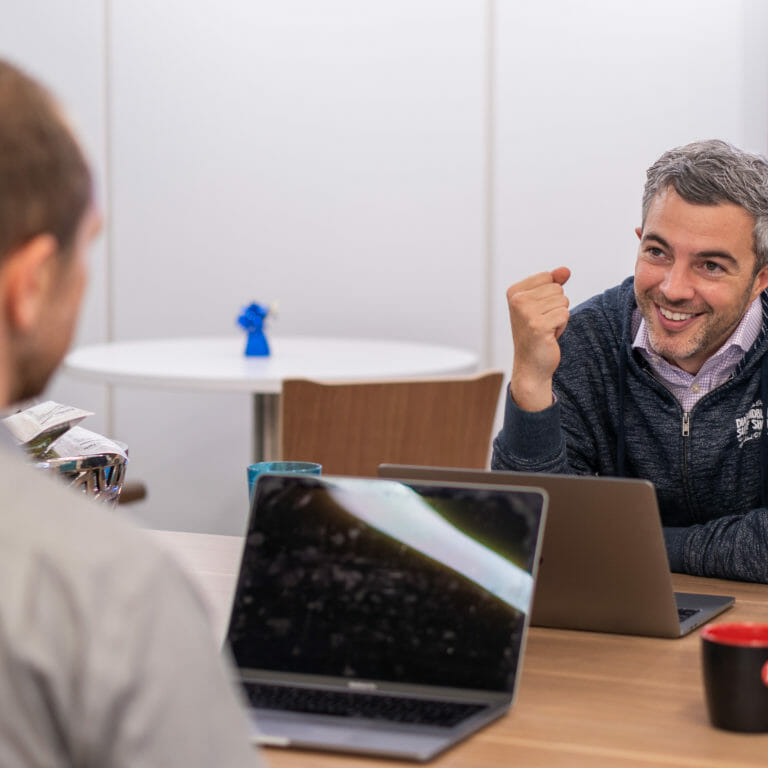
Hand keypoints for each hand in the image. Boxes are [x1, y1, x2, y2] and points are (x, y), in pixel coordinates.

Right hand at [506, 267, 570, 410]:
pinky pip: (565, 314)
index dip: (550, 295)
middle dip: (556, 307)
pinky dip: (561, 326)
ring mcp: (526, 313)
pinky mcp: (538, 326)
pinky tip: (549, 336)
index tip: (538, 312)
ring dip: (559, 317)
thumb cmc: (537, 333)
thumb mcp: (542, 304)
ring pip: (563, 301)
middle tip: (542, 323)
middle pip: (557, 289)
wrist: (530, 365)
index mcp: (514, 291)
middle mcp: (517, 300)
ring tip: (545, 329)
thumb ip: (553, 283)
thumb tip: (565, 270)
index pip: (548, 277)